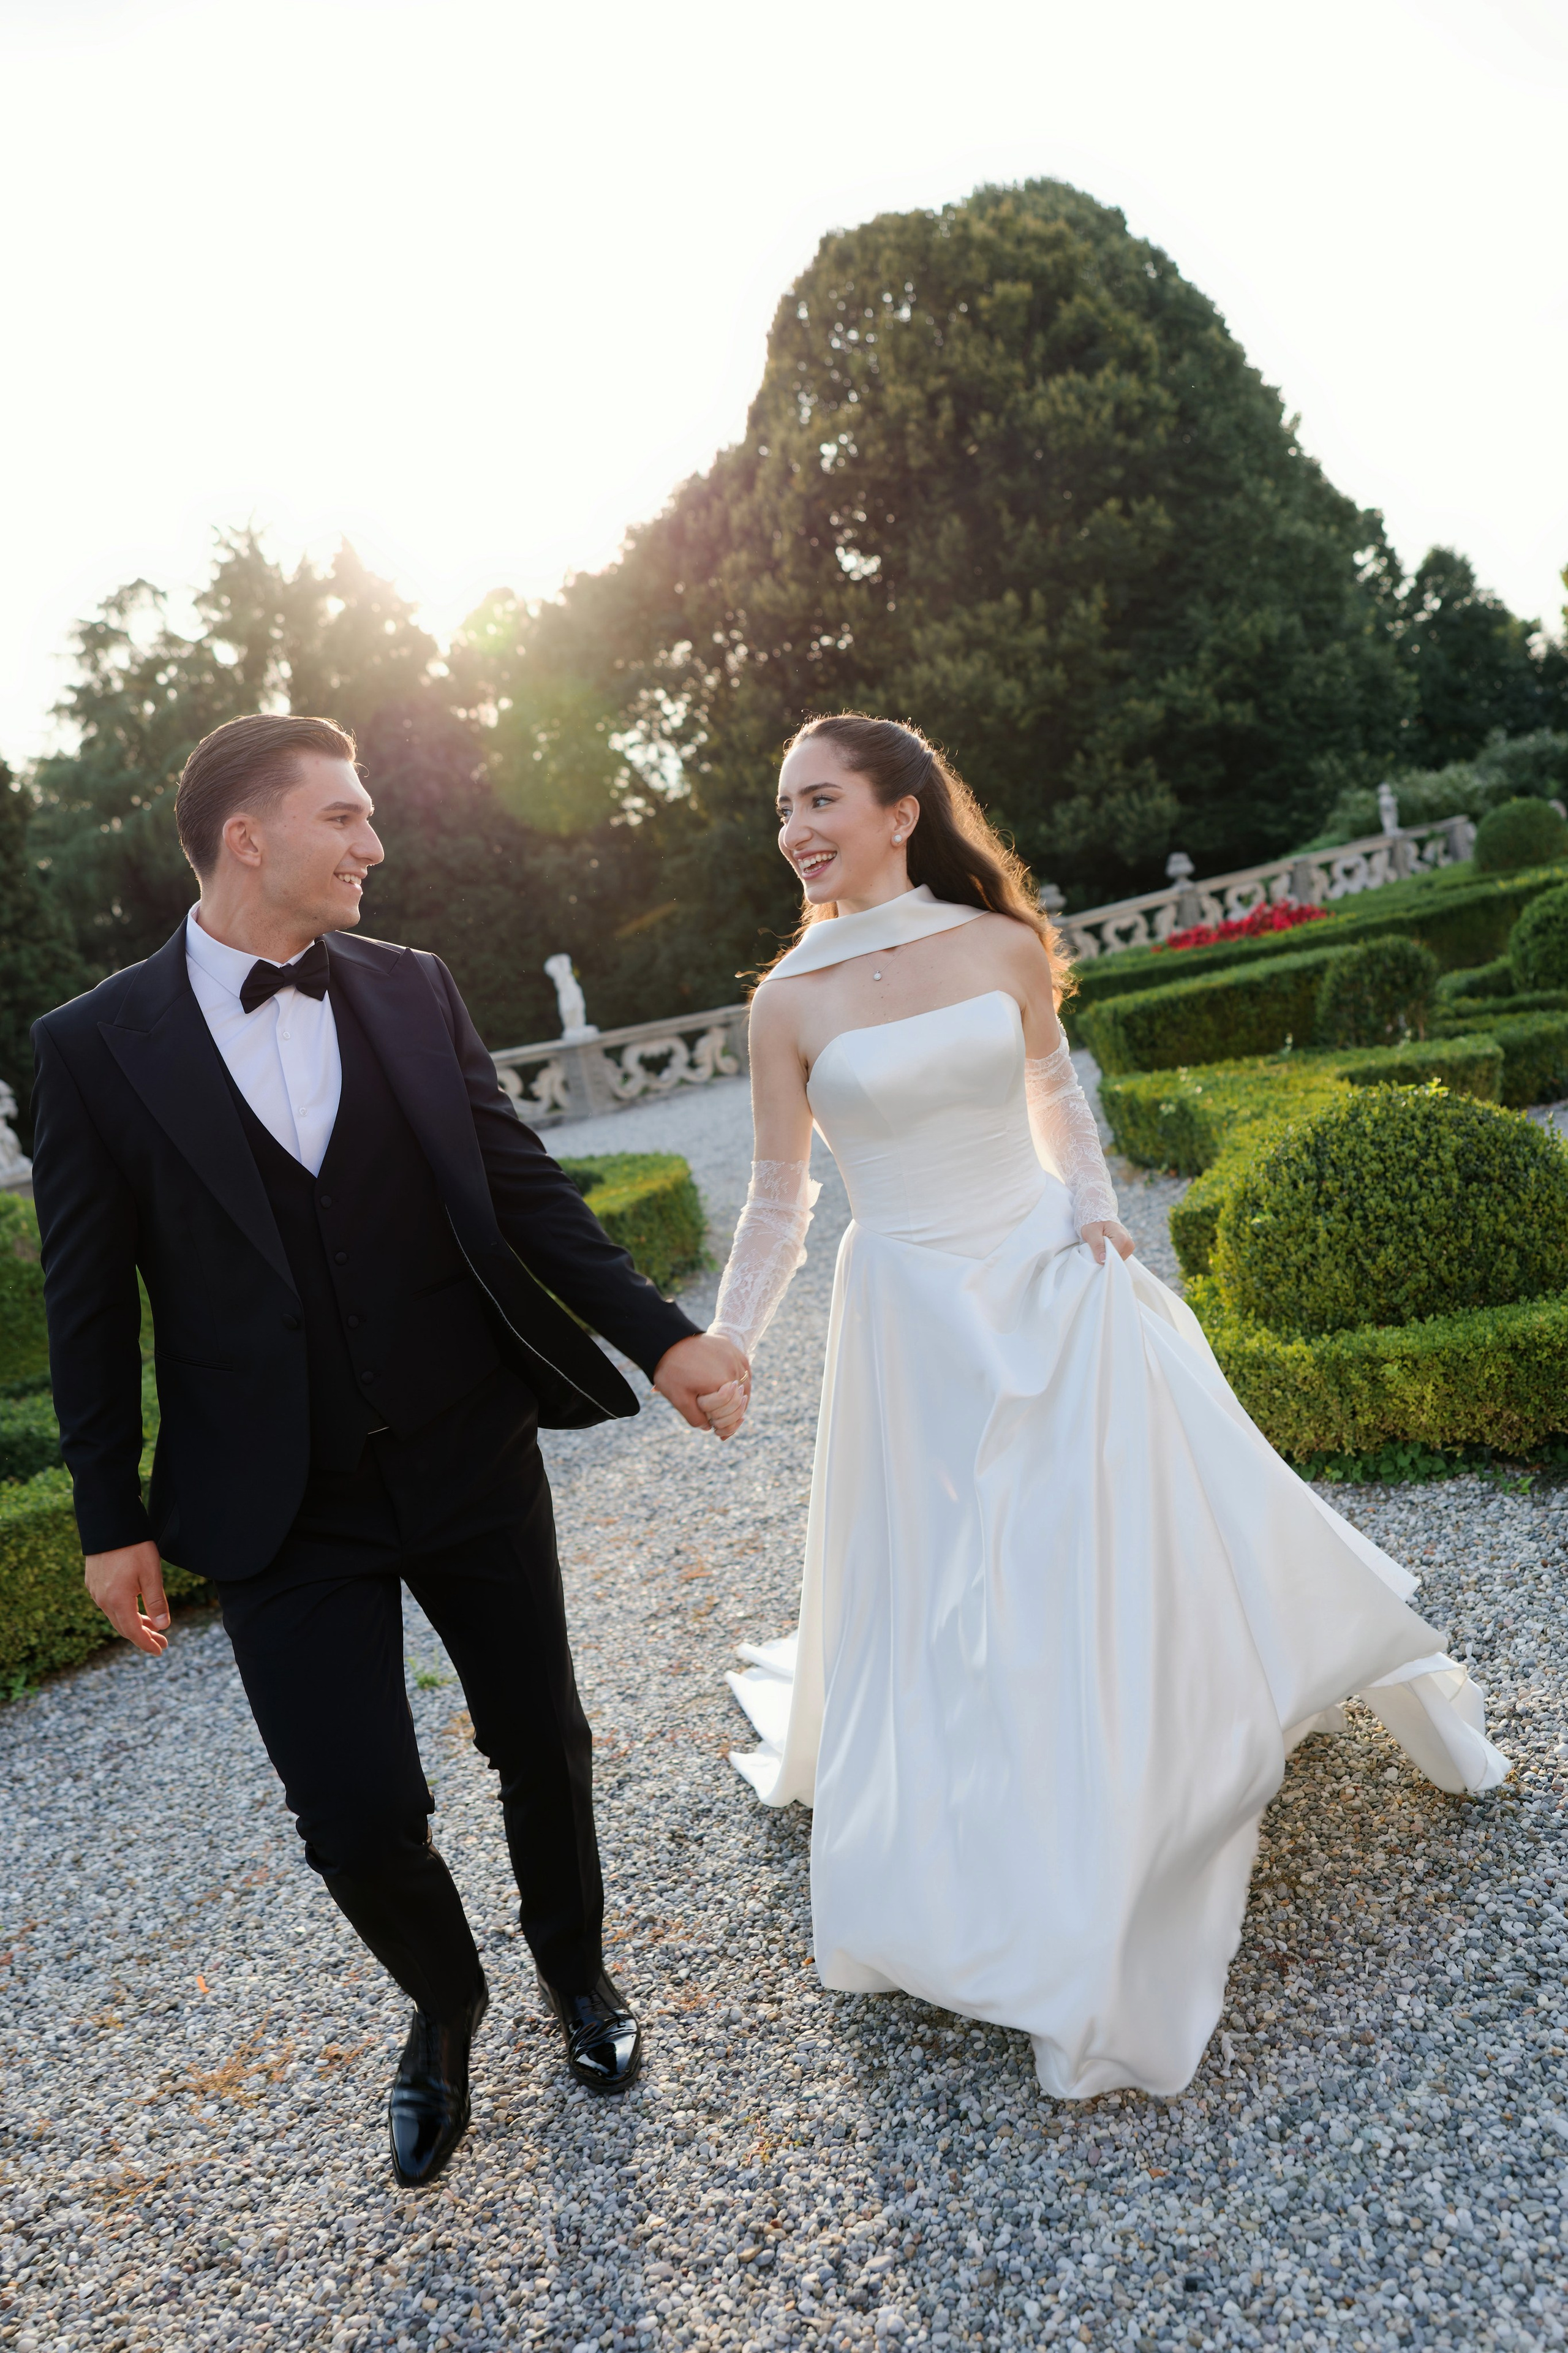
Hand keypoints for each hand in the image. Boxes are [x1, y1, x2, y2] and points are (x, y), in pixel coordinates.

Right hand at [84, 1539, 169, 1655]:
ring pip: (116, 1616)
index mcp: (117, 1600)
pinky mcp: (93, 1582)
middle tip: (161, 1642)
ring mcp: (95, 1591)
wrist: (109, 1524)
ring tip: (152, 1628)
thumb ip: (157, 1602)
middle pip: (123, 1627)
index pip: (133, 1632)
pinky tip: (135, 1609)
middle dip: (143, 1636)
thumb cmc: (134, 1547)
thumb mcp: (151, 1574)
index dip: (147, 1643)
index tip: (160, 1651)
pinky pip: (108, 1605)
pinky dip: (124, 1612)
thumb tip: (163, 1626)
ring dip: (134, 1624)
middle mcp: (102, 1600)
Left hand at [653, 1332, 750, 1432]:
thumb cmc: (672, 1370)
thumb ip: (695, 1418)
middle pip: (740, 1402)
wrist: (668, 1339)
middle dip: (730, 1416)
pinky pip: (745, 1373)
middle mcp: (733, 1370)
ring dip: (737, 1402)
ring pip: (744, 1388)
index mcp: (721, 1383)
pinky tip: (732, 1394)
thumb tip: (708, 1427)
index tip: (712, 1426)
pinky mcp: (734, 1351)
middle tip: (719, 1425)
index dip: (719, 1422)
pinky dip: (740, 1386)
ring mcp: (736, 1358)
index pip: (729, 1412)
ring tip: (727, 1412)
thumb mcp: (678, 1399)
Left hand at [1081, 1219, 1134, 1265]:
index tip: (1093, 1254)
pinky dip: (1110, 1256)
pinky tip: (1104, 1249)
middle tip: (1095, 1249)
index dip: (1102, 1259)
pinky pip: (1117, 1258)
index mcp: (1122, 1239)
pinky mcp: (1127, 1249)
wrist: (1098, 1216)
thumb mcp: (1090, 1232)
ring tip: (1100, 1247)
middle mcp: (1129, 1244)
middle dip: (1104, 1258)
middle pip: (1115, 1260)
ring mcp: (1129, 1247)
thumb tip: (1103, 1260)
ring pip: (1116, 1260)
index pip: (1112, 1258)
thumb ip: (1097, 1246)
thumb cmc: (1093, 1222)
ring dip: (1107, 1257)